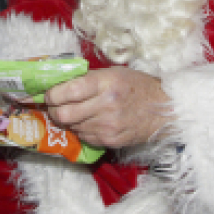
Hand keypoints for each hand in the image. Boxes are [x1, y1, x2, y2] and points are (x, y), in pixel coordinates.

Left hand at [44, 67, 171, 148]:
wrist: (164, 110)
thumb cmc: (136, 86)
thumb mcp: (112, 73)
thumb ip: (86, 79)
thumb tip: (58, 84)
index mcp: (105, 83)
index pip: (67, 92)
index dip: (51, 95)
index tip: (49, 94)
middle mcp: (105, 105)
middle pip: (63, 114)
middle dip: (54, 111)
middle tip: (56, 106)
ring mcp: (108, 126)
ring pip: (71, 127)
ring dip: (68, 120)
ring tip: (75, 112)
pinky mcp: (110, 141)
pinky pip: (84, 136)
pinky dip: (81, 129)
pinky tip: (89, 121)